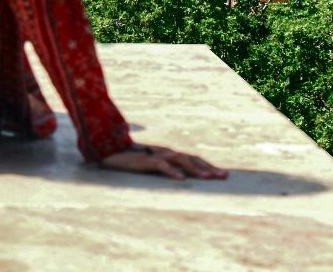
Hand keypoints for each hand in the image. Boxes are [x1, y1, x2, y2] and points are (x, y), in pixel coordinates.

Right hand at [100, 144, 227, 179]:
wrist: (109, 153)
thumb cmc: (131, 161)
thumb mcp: (152, 165)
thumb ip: (166, 168)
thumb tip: (182, 179)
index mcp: (168, 154)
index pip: (193, 158)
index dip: (208, 165)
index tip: (224, 175)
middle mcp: (165, 152)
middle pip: (191, 158)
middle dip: (209, 167)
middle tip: (223, 176)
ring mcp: (155, 155)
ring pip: (180, 159)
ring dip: (195, 169)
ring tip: (207, 178)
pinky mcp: (145, 160)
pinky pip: (161, 165)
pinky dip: (172, 171)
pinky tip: (181, 179)